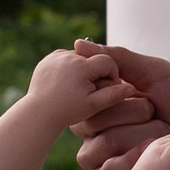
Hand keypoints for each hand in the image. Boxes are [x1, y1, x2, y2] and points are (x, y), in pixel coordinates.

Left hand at [24, 46, 138, 130]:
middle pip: (93, 58)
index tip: (108, 87)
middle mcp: (68, 56)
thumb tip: (131, 88)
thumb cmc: (67, 111)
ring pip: (80, 57)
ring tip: (81, 87)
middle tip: (94, 89)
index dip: (112, 75)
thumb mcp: (93, 105)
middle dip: (97, 71)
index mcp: (82, 66)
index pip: (107, 62)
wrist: (38, 113)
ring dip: (84, 68)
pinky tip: (70, 83)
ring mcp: (56, 57)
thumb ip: (113, 95)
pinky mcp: (47, 60)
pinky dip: (70, 67)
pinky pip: (66, 58)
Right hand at [72, 40, 169, 169]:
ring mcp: (101, 163)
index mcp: (101, 109)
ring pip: (100, 146)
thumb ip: (118, 59)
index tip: (142, 91)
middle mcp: (95, 136)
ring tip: (163, 134)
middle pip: (90, 123)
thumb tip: (78, 44)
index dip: (116, 95)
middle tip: (157, 112)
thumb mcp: (155, 74)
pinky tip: (155, 156)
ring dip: (140, 136)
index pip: (84, 99)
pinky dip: (134, 161)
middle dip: (132, 113)